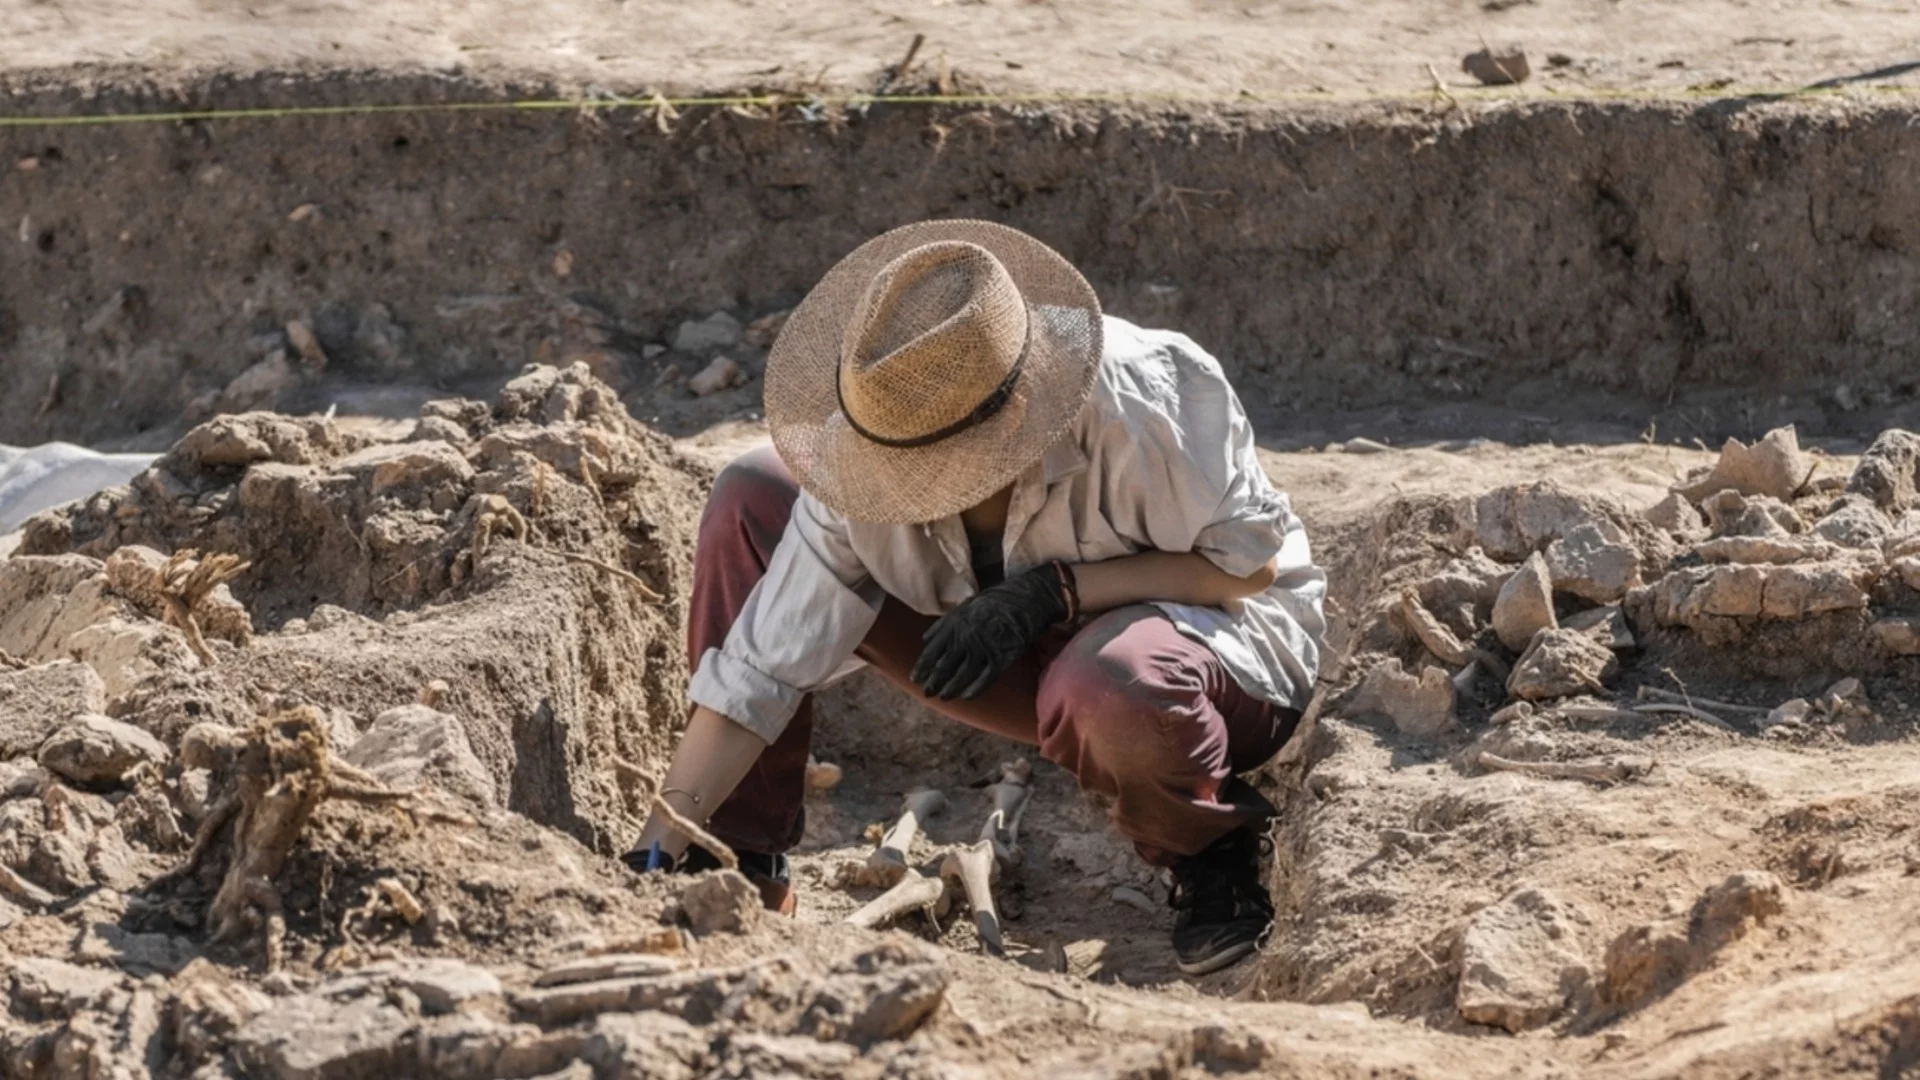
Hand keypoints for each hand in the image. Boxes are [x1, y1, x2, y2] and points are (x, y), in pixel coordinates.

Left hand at [910, 563, 1071, 699]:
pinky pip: (985, 679)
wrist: (1024, 599)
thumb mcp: (964, 606)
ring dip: (950, 690)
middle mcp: (966, 639)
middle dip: (933, 683)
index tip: (915, 679)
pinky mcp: (1002, 658)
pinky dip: (974, 690)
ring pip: (962, 677)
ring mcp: (984, 649)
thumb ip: (943, 624)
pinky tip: (965, 697)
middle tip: (927, 693)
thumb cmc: (992, 602)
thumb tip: (925, 640)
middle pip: (944, 668)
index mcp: (954, 625)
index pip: (931, 653)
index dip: (922, 669)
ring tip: (943, 697)